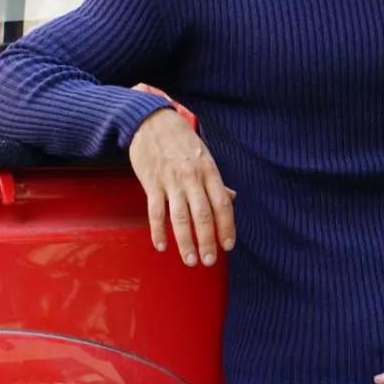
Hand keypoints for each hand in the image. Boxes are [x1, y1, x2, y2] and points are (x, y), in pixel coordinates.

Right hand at [129, 108, 235, 265]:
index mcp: (208, 170)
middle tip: (209, 261)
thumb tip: (232, 199)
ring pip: (180, 216)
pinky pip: (155, 211)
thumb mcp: (204, 156)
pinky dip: (158, 230)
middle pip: (203, 214)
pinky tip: (161, 246)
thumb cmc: (181, 141)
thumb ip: (216, 181)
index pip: (222, 203)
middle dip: (207, 240)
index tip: (228, 245)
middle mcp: (192, 177)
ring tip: (190, 260)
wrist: (152, 122)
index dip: (227, 226)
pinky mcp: (151, 182)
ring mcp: (171, 180)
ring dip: (185, 241)